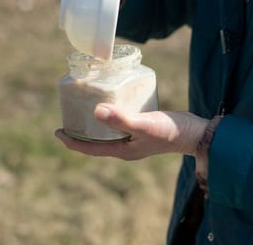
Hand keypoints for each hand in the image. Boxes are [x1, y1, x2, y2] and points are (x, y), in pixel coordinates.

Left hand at [55, 103, 208, 159]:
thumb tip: (95, 111)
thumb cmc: (170, 131)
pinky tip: (111, 102)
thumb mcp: (143, 124)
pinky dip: (111, 116)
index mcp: (122, 151)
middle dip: (81, 131)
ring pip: (107, 132)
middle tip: (68, 116)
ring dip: (94, 123)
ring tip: (84, 107)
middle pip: (96, 141)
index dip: (72, 141)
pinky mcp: (142, 129)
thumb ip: (121, 119)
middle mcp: (125, 147)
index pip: (90, 148)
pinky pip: (120, 124)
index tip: (57, 131)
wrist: (195, 133)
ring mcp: (134, 139)